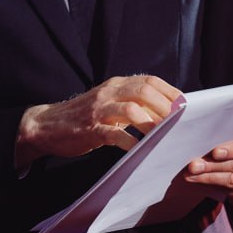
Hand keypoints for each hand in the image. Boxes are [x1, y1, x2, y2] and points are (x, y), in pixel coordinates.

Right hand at [15, 74, 181, 166]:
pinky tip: (141, 151)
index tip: (185, 106)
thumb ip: (130, 103)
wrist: (47, 125)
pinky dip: (132, 143)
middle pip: (144, 92)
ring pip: (132, 110)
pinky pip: (116, 135)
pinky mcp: (91, 129)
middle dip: (166, 108)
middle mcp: (108, 93)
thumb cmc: (83, 117)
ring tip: (164, 137)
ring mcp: (98, 111)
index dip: (170, 92)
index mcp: (114, 85)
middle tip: (179, 124)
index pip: (148, 81)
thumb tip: (165, 112)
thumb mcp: (107, 103)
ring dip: (153, 125)